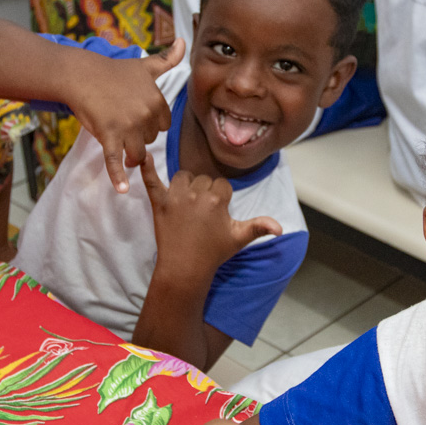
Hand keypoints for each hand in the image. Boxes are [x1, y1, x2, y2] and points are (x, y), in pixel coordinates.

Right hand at [65, 40, 183, 193]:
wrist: (81, 75)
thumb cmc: (113, 72)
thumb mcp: (144, 65)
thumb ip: (168, 59)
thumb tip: (184, 42)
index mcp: (156, 101)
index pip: (163, 126)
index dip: (150, 125)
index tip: (136, 117)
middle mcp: (146, 114)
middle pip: (150, 140)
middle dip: (138, 137)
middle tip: (122, 125)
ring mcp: (127, 126)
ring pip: (137, 154)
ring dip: (130, 156)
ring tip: (121, 151)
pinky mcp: (109, 136)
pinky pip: (115, 160)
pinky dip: (117, 176)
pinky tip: (121, 188)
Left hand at [140, 155, 281, 280]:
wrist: (185, 268)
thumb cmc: (214, 252)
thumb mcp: (239, 238)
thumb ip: (259, 227)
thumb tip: (281, 228)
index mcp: (217, 199)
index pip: (222, 184)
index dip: (222, 198)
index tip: (218, 214)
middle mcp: (196, 193)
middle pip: (203, 179)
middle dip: (205, 191)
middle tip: (203, 213)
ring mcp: (176, 196)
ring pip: (184, 176)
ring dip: (186, 184)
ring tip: (189, 201)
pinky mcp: (159, 202)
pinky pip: (151, 180)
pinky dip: (146, 168)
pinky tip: (144, 156)